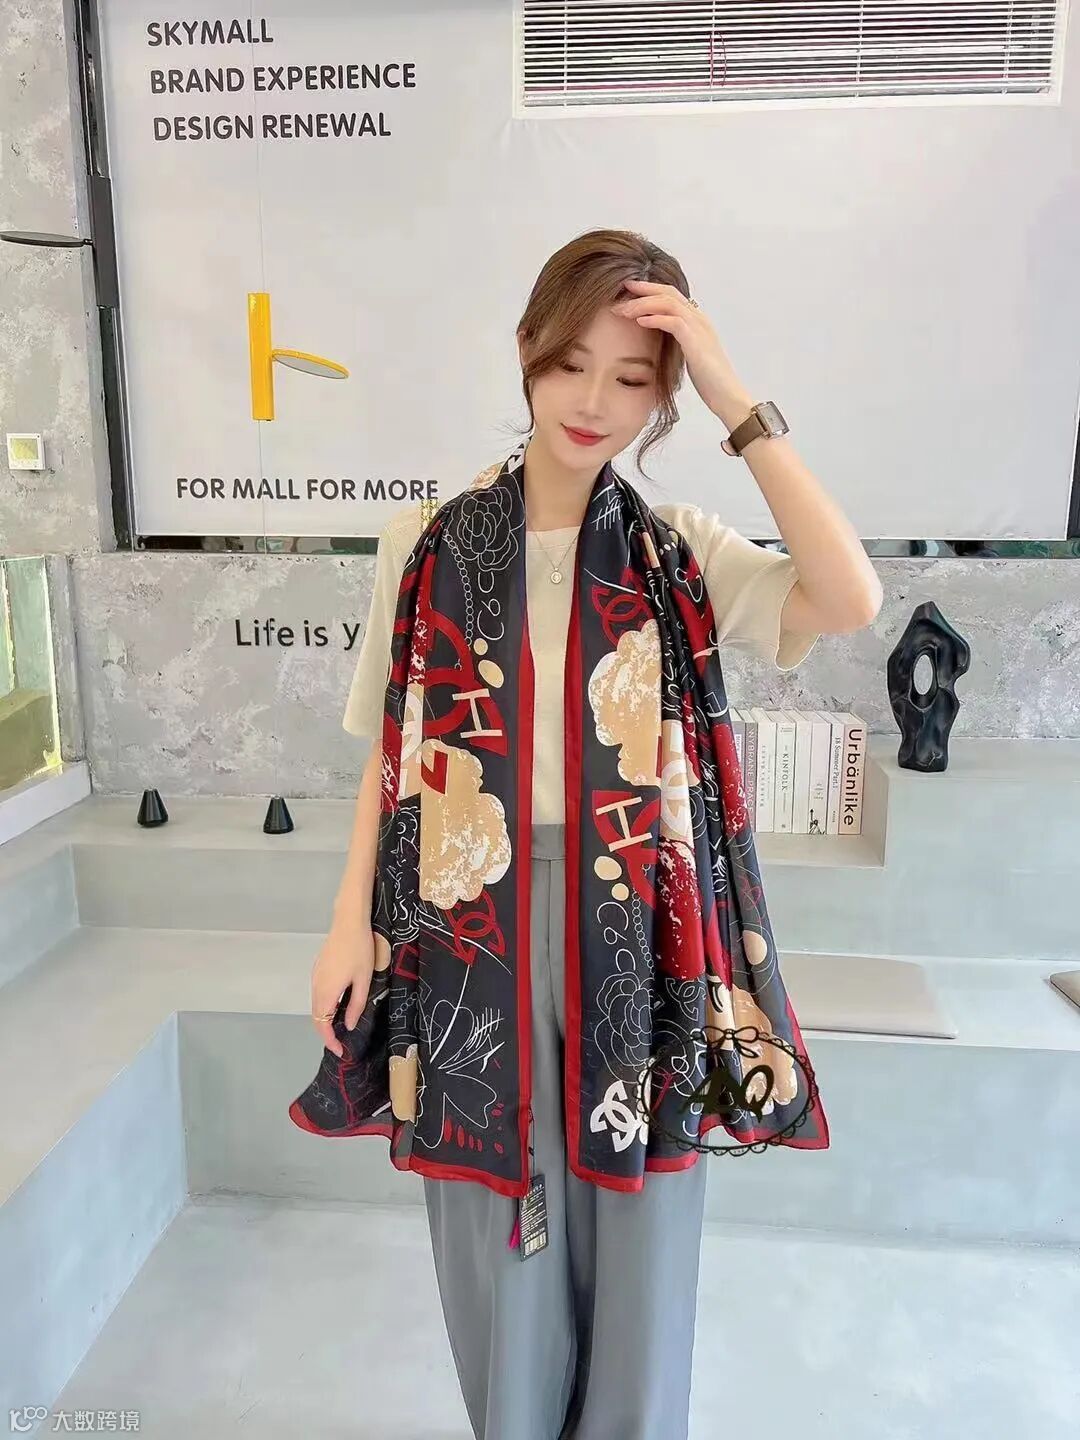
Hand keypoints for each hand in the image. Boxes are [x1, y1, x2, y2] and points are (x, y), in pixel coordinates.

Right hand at [310, 924, 375, 1057]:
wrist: (349, 921)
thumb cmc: (360, 949)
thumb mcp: (363, 980)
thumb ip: (355, 1005)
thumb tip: (347, 1025)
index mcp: (327, 991)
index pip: (322, 1024)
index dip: (329, 1040)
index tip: (340, 1051)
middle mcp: (316, 985)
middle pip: (316, 1017)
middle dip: (326, 1033)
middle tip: (341, 1043)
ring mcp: (315, 976)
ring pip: (316, 1005)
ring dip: (325, 1019)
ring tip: (341, 1027)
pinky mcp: (318, 969)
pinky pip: (318, 994)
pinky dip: (325, 1006)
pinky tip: (338, 1006)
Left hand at [611, 278, 751, 423]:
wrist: (727, 395)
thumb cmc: (709, 380)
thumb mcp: (690, 355)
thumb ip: (678, 342)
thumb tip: (659, 341)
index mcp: (697, 320)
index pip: (671, 295)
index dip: (649, 289)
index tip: (628, 290)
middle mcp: (699, 319)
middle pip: (668, 292)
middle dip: (643, 289)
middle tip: (622, 290)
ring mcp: (699, 328)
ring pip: (668, 303)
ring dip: (643, 304)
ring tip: (624, 310)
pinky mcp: (696, 342)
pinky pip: (673, 322)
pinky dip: (655, 319)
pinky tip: (640, 321)